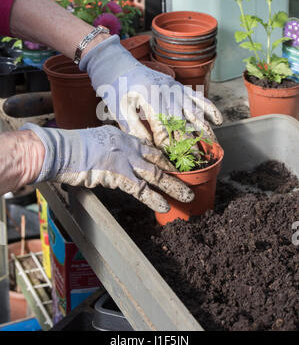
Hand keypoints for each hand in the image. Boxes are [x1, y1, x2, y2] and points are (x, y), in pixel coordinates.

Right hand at [22, 123, 193, 212]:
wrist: (61, 150)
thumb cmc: (72, 148)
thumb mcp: (96, 142)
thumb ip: (110, 150)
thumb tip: (113, 160)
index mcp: (123, 137)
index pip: (150, 147)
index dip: (165, 158)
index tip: (176, 165)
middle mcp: (129, 146)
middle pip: (159, 160)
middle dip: (176, 171)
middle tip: (191, 178)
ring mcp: (126, 159)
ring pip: (156, 175)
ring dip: (174, 187)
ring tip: (188, 197)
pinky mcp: (119, 175)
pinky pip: (141, 189)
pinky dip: (154, 199)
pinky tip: (166, 207)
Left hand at [80, 36, 222, 146]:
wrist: (118, 64)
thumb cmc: (115, 88)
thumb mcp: (118, 109)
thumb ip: (134, 128)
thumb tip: (150, 146)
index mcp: (150, 95)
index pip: (164, 125)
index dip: (167, 143)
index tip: (170, 157)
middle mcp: (167, 90)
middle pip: (181, 121)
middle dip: (187, 142)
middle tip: (194, 159)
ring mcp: (176, 87)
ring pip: (194, 111)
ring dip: (203, 129)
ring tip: (212, 145)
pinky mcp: (179, 86)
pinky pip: (199, 97)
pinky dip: (210, 109)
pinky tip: (218, 121)